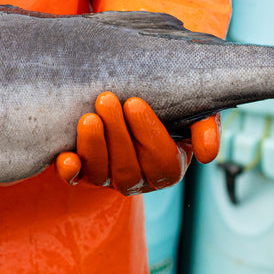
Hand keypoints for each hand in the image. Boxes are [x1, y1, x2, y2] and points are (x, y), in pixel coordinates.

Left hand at [55, 93, 219, 194]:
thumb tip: (207, 153)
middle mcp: (139, 178)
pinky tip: (65, 158)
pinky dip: (69, 170)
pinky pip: (75, 178)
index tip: (134, 103)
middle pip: (129, 169)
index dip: (149, 135)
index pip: (163, 163)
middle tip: (107, 100)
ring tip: (89, 118)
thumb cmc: (168, 103)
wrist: (132, 95)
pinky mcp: (82, 172)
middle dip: (118, 135)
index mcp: (168, 167)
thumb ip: (206, 127)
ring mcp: (108, 177)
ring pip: (101, 174)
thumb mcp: (195, 110)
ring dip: (94, 147)